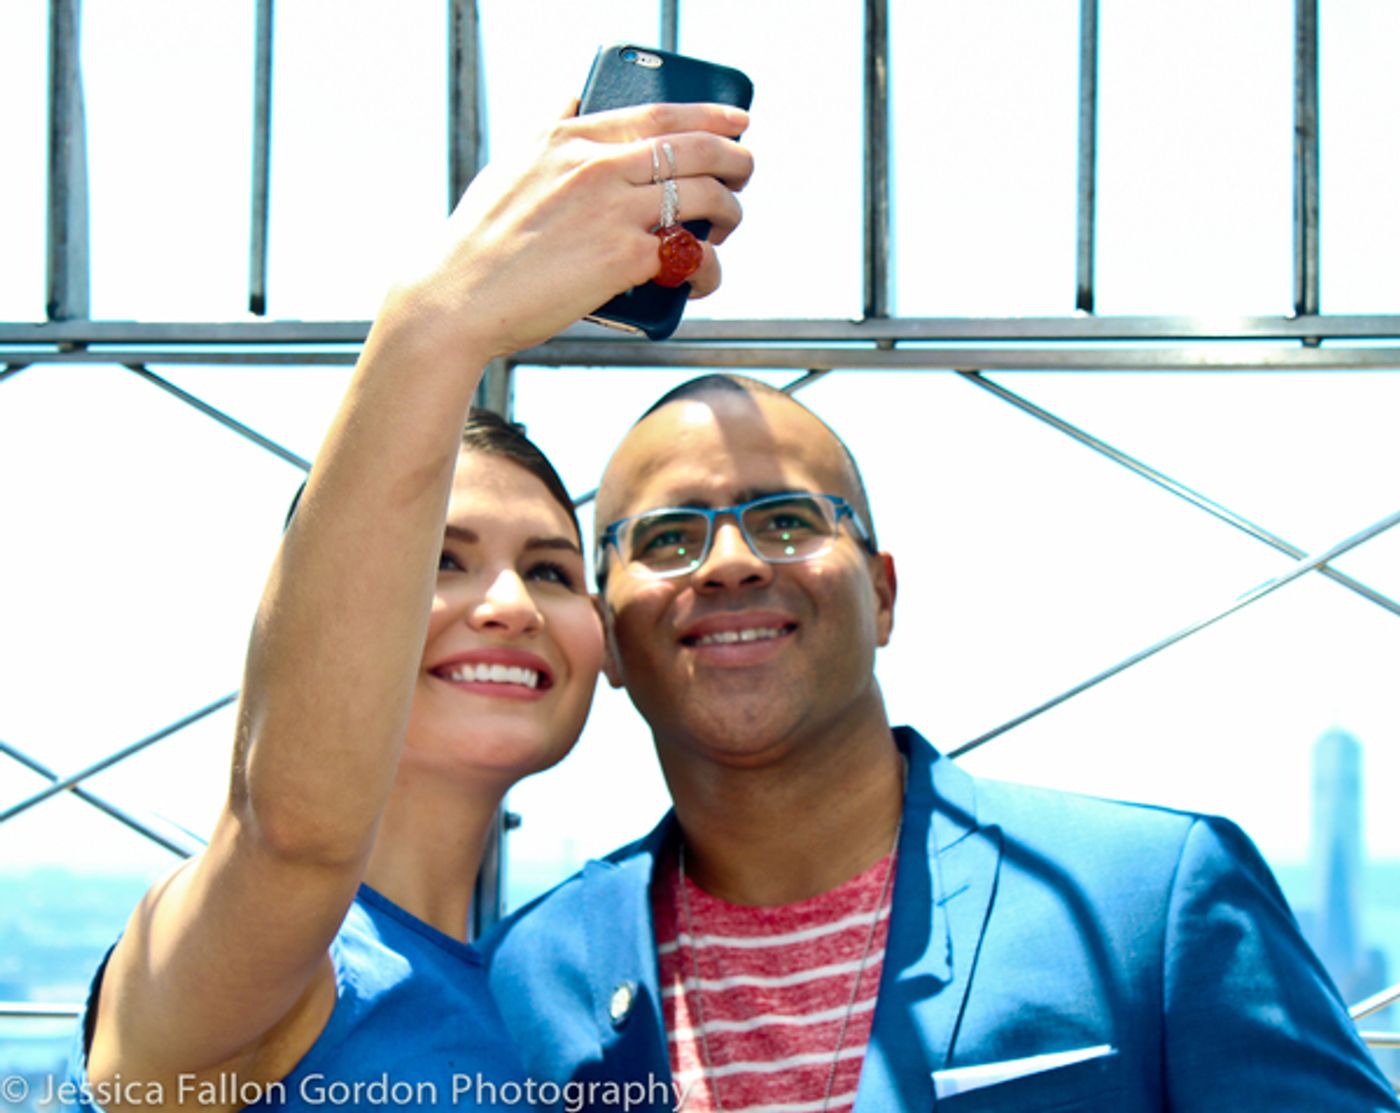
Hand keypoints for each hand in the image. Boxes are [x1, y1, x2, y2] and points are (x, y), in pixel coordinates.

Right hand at [380, 101, 752, 362]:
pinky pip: (691, 257)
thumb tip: (574, 96)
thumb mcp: (511, 165)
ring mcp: (614, 210)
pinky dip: (709, 269)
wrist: (460, 299)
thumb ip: (548, 129)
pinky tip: (704, 280)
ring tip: (725, 228)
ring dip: (730, 212)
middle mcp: (597, 165)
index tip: (739, 120)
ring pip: (704, 197)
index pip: (660, 113)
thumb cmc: (480, 241)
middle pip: (696, 149)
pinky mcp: (624, 258)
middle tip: (745, 174)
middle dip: (736, 160)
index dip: (711, 114)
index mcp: (571, 137)